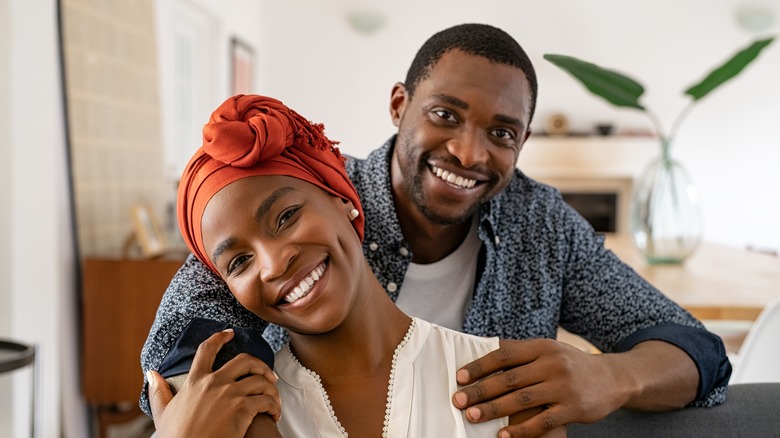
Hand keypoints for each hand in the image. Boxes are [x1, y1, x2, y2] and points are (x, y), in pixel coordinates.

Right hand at [148, 329, 281, 437]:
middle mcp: (214, 383)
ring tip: (273, 399)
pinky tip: (273, 413)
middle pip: (244, 360)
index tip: (230, 333)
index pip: (206, 350)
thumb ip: (158, 392)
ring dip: (271, 389)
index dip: (219, 338)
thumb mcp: (163, 413)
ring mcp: (230, 395)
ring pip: (261, 380)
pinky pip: (267, 400)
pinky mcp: (242, 409)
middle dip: (260, 364)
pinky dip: (274, 406)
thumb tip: (151, 373)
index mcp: (195, 381)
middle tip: (268, 375)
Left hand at [452, 338, 629, 437]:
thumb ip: (521, 352)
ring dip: (494, 410)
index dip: (480, 366)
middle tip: (458, 400)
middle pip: (509, 379)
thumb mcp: (549, 349)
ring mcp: (563, 387)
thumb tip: (484, 350)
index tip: (460, 377)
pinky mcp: (573, 409)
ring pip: (522, 400)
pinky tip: (503, 436)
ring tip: (473, 416)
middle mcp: (553, 364)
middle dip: (481, 391)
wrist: (613, 378)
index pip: (504, 355)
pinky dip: (521, 430)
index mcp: (542, 347)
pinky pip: (542, 422)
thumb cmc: (572, 364)